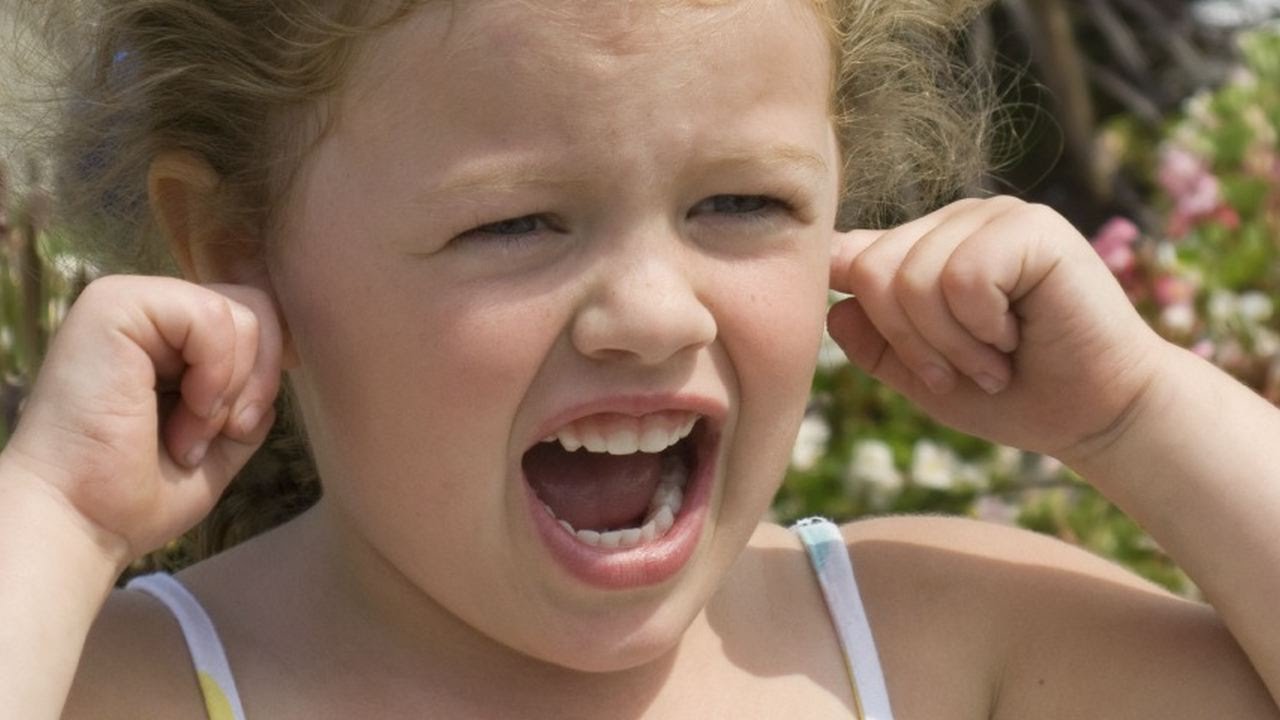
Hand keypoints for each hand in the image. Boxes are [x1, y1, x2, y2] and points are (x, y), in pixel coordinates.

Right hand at [1, 275, 281, 564]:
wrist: (79, 523)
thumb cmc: (135, 494)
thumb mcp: (217, 442)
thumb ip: (249, 399)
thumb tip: (279, 362)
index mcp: (165, 337)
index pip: (253, 320)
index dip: (265, 375)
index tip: (238, 429)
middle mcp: (146, 310)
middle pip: (255, 309)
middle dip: (258, 380)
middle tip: (221, 432)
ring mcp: (128, 301)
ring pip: (241, 313)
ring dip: (229, 389)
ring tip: (187, 435)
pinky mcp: (114, 305)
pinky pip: (211, 315)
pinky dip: (215, 374)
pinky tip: (185, 413)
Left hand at [828, 196, 1168, 461]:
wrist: (1096, 416)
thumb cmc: (1013, 396)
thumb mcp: (922, 375)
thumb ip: (873, 340)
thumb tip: (834, 301)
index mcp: (921, 248)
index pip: (845, 258)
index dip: (867, 317)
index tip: (922, 367)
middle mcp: (952, 223)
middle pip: (871, 271)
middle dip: (913, 343)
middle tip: (965, 370)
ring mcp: (992, 216)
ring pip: (913, 277)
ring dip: (953, 343)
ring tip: (996, 357)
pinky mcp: (1030, 226)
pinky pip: (962, 277)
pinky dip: (983, 327)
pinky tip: (1019, 335)